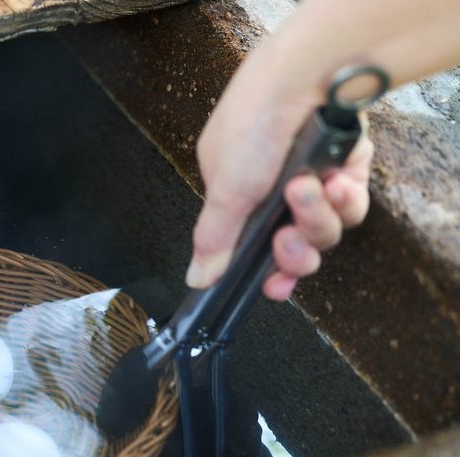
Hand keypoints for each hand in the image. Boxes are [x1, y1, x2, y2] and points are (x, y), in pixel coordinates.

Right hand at [185, 62, 373, 301]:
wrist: (306, 78)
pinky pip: (353, 203)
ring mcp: (313, 178)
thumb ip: (213, 239)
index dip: (269, 271)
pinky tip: (338, 179)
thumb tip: (195, 278)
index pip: (253, 247)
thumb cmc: (253, 125)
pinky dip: (346, 197)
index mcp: (237, 194)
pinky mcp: (346, 165)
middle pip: (295, 245)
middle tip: (289, 237)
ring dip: (319, 214)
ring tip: (312, 188)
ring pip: (326, 227)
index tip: (276, 286)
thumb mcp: (225, 191)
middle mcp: (274, 189)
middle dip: (296, 247)